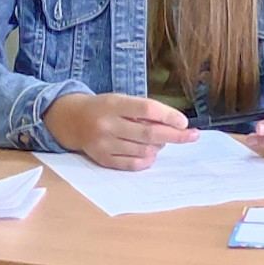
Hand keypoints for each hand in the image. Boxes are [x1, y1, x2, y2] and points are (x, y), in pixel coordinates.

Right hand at [43, 93, 195, 170]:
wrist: (70, 119)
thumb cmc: (105, 108)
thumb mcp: (122, 100)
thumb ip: (145, 111)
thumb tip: (176, 125)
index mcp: (114, 105)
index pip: (147, 110)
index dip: (169, 116)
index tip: (184, 122)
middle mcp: (107, 125)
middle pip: (149, 134)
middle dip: (175, 136)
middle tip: (193, 136)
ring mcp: (103, 144)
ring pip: (144, 150)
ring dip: (159, 147)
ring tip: (159, 141)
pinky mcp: (101, 159)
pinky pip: (132, 164)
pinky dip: (147, 160)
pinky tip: (151, 154)